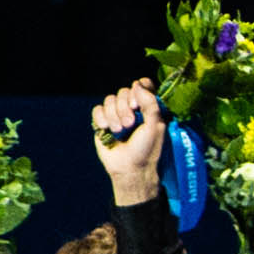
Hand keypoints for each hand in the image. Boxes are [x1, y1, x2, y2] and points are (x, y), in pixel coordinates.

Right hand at [92, 79, 165, 205]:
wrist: (130, 168)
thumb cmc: (146, 149)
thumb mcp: (155, 126)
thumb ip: (150, 103)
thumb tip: (137, 84)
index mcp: (147, 107)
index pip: (143, 84)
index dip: (138, 89)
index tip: (137, 104)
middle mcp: (132, 108)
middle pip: (123, 92)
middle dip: (125, 108)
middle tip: (130, 124)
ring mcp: (116, 115)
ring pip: (110, 100)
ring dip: (114, 115)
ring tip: (119, 131)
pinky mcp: (103, 123)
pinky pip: (98, 110)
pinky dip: (101, 118)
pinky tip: (106, 129)